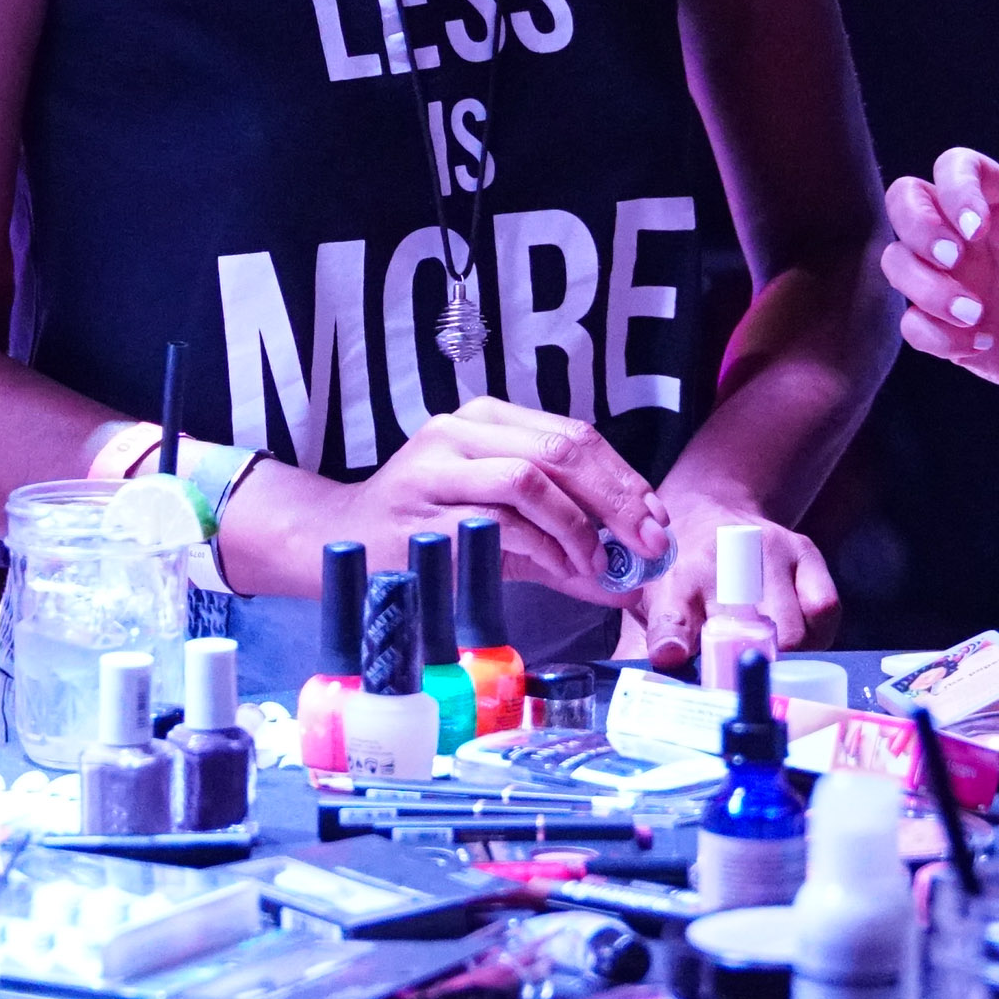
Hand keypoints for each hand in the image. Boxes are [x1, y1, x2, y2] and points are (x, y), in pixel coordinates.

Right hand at [235, 398, 664, 603]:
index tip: (656, 520)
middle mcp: (464, 428)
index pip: (573, 435)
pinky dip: (549, 547)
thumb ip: (563, 546)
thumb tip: (629, 578)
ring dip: (581, 525)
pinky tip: (567, 570)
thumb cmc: (428, 531)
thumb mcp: (502, 529)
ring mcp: (442, 463)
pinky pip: (505, 520)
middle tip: (649, 543)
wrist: (342, 541)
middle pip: (563, 448)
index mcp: (488, 419)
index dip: (624, 478)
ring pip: (534, 477)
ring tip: (600, 563)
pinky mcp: (429, 506)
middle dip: (618, 499)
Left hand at [620, 502, 837, 667]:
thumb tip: (635, 700)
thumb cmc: (682, 574)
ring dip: (784, 658)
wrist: (713, 509)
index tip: (674, 659)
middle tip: (740, 688)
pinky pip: (824, 610)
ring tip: (769, 662)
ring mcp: (769, 551)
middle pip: (744, 631)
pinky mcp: (805, 551)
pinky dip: (816, 636)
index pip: (670, 618)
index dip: (673, 641)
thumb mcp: (650, 606)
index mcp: (672, 578)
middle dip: (743, 668)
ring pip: (791, 629)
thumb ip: (640, 653)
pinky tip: (798, 640)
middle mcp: (720, 559)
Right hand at [879, 147, 998, 399]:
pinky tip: (980, 345)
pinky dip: (934, 335)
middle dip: (917, 226)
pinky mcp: (943, 324)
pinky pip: (911, 322)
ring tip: (975, 315)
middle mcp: (968, 235)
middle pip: (906, 198)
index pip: (959, 167)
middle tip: (952, 259)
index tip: (977, 230)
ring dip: (924, 286)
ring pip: (897, 260)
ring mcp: (951, 278)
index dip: (956, 188)